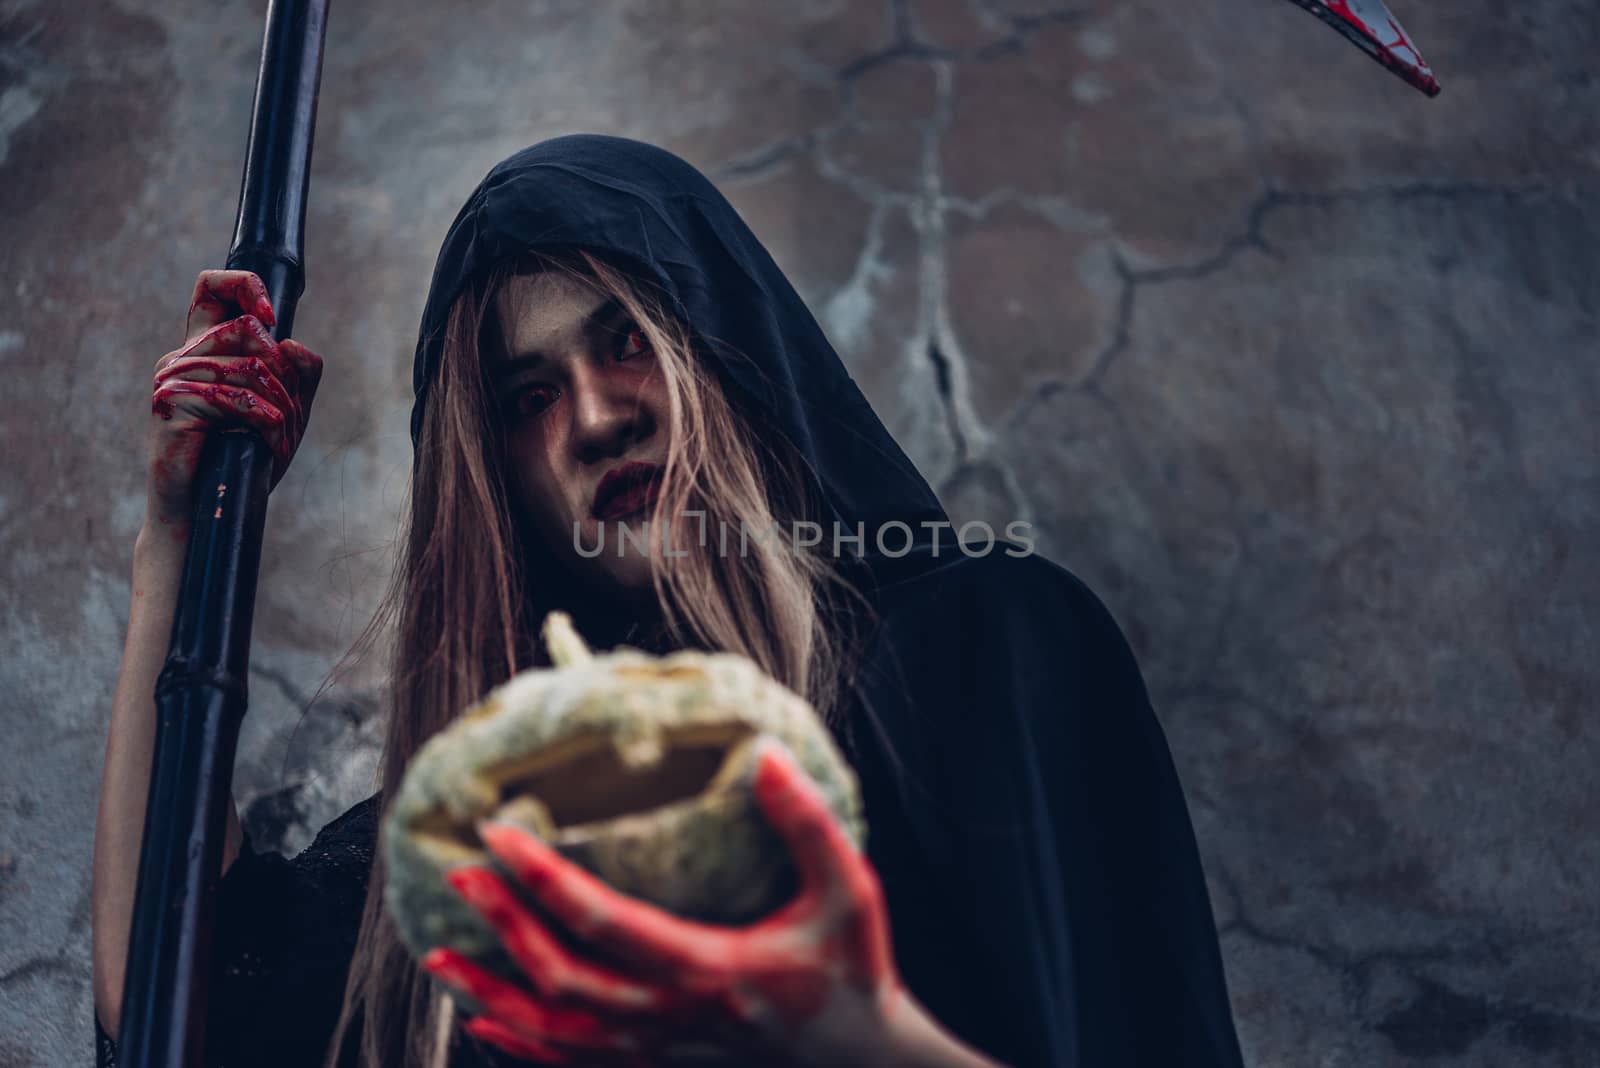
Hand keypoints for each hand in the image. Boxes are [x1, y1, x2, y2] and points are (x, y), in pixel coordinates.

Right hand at [146, 270, 322, 533]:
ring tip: (279, 434)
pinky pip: (234, 397)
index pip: (211, 288)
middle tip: (287, 413)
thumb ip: (300, 377)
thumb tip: (293, 344)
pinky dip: (263, 418)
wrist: (204, 509)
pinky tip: (267, 437)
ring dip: (279, 404)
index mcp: (205, 349)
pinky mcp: (171, 404)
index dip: (244, 287)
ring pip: (248, 365)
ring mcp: (172, 377)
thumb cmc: (243, 460)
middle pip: (248, 331)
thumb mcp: (286, 413)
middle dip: (283, 374)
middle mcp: (183, 356)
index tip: (270, 317)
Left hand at [425, 740, 909, 1065]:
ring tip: (436, 955)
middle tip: (460, 875)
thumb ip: (807, 824)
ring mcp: (658, 1052)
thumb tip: (766, 754)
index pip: (604, 922)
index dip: (543, 878)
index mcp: (708, 969)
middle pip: (562, 980)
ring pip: (553, 1032)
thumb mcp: (849, 893)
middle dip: (503, 926)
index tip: (498, 833)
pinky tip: (480, 1021)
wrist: (860, 1064)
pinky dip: (518, 1046)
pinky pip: (570, 1067)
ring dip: (491, 992)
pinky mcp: (656, 1067)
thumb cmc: (853, 972)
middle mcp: (669, 1018)